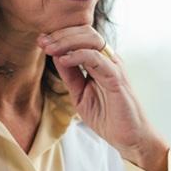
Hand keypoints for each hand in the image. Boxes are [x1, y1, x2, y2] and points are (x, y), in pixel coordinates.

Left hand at [39, 26, 169, 170]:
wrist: (129, 138)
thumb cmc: (108, 117)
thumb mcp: (80, 94)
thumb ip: (70, 75)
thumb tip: (56, 55)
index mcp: (101, 61)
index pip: (81, 36)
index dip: (60, 35)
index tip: (41, 40)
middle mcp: (109, 60)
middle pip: (85, 32)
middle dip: (60, 34)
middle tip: (42, 41)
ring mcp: (114, 67)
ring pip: (91, 40)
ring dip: (67, 41)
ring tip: (49, 49)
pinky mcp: (117, 78)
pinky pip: (97, 59)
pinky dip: (78, 56)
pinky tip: (63, 60)